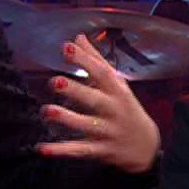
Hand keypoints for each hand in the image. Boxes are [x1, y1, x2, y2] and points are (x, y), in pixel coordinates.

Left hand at [36, 36, 161, 172]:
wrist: (146, 147)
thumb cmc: (127, 109)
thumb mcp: (117, 85)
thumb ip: (96, 61)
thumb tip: (78, 37)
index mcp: (117, 91)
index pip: (101, 73)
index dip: (84, 60)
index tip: (67, 47)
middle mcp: (113, 110)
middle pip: (93, 99)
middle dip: (75, 91)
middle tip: (55, 82)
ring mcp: (106, 132)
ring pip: (85, 125)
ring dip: (65, 118)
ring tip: (46, 111)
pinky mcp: (99, 150)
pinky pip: (78, 150)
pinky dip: (60, 151)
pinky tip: (41, 148)